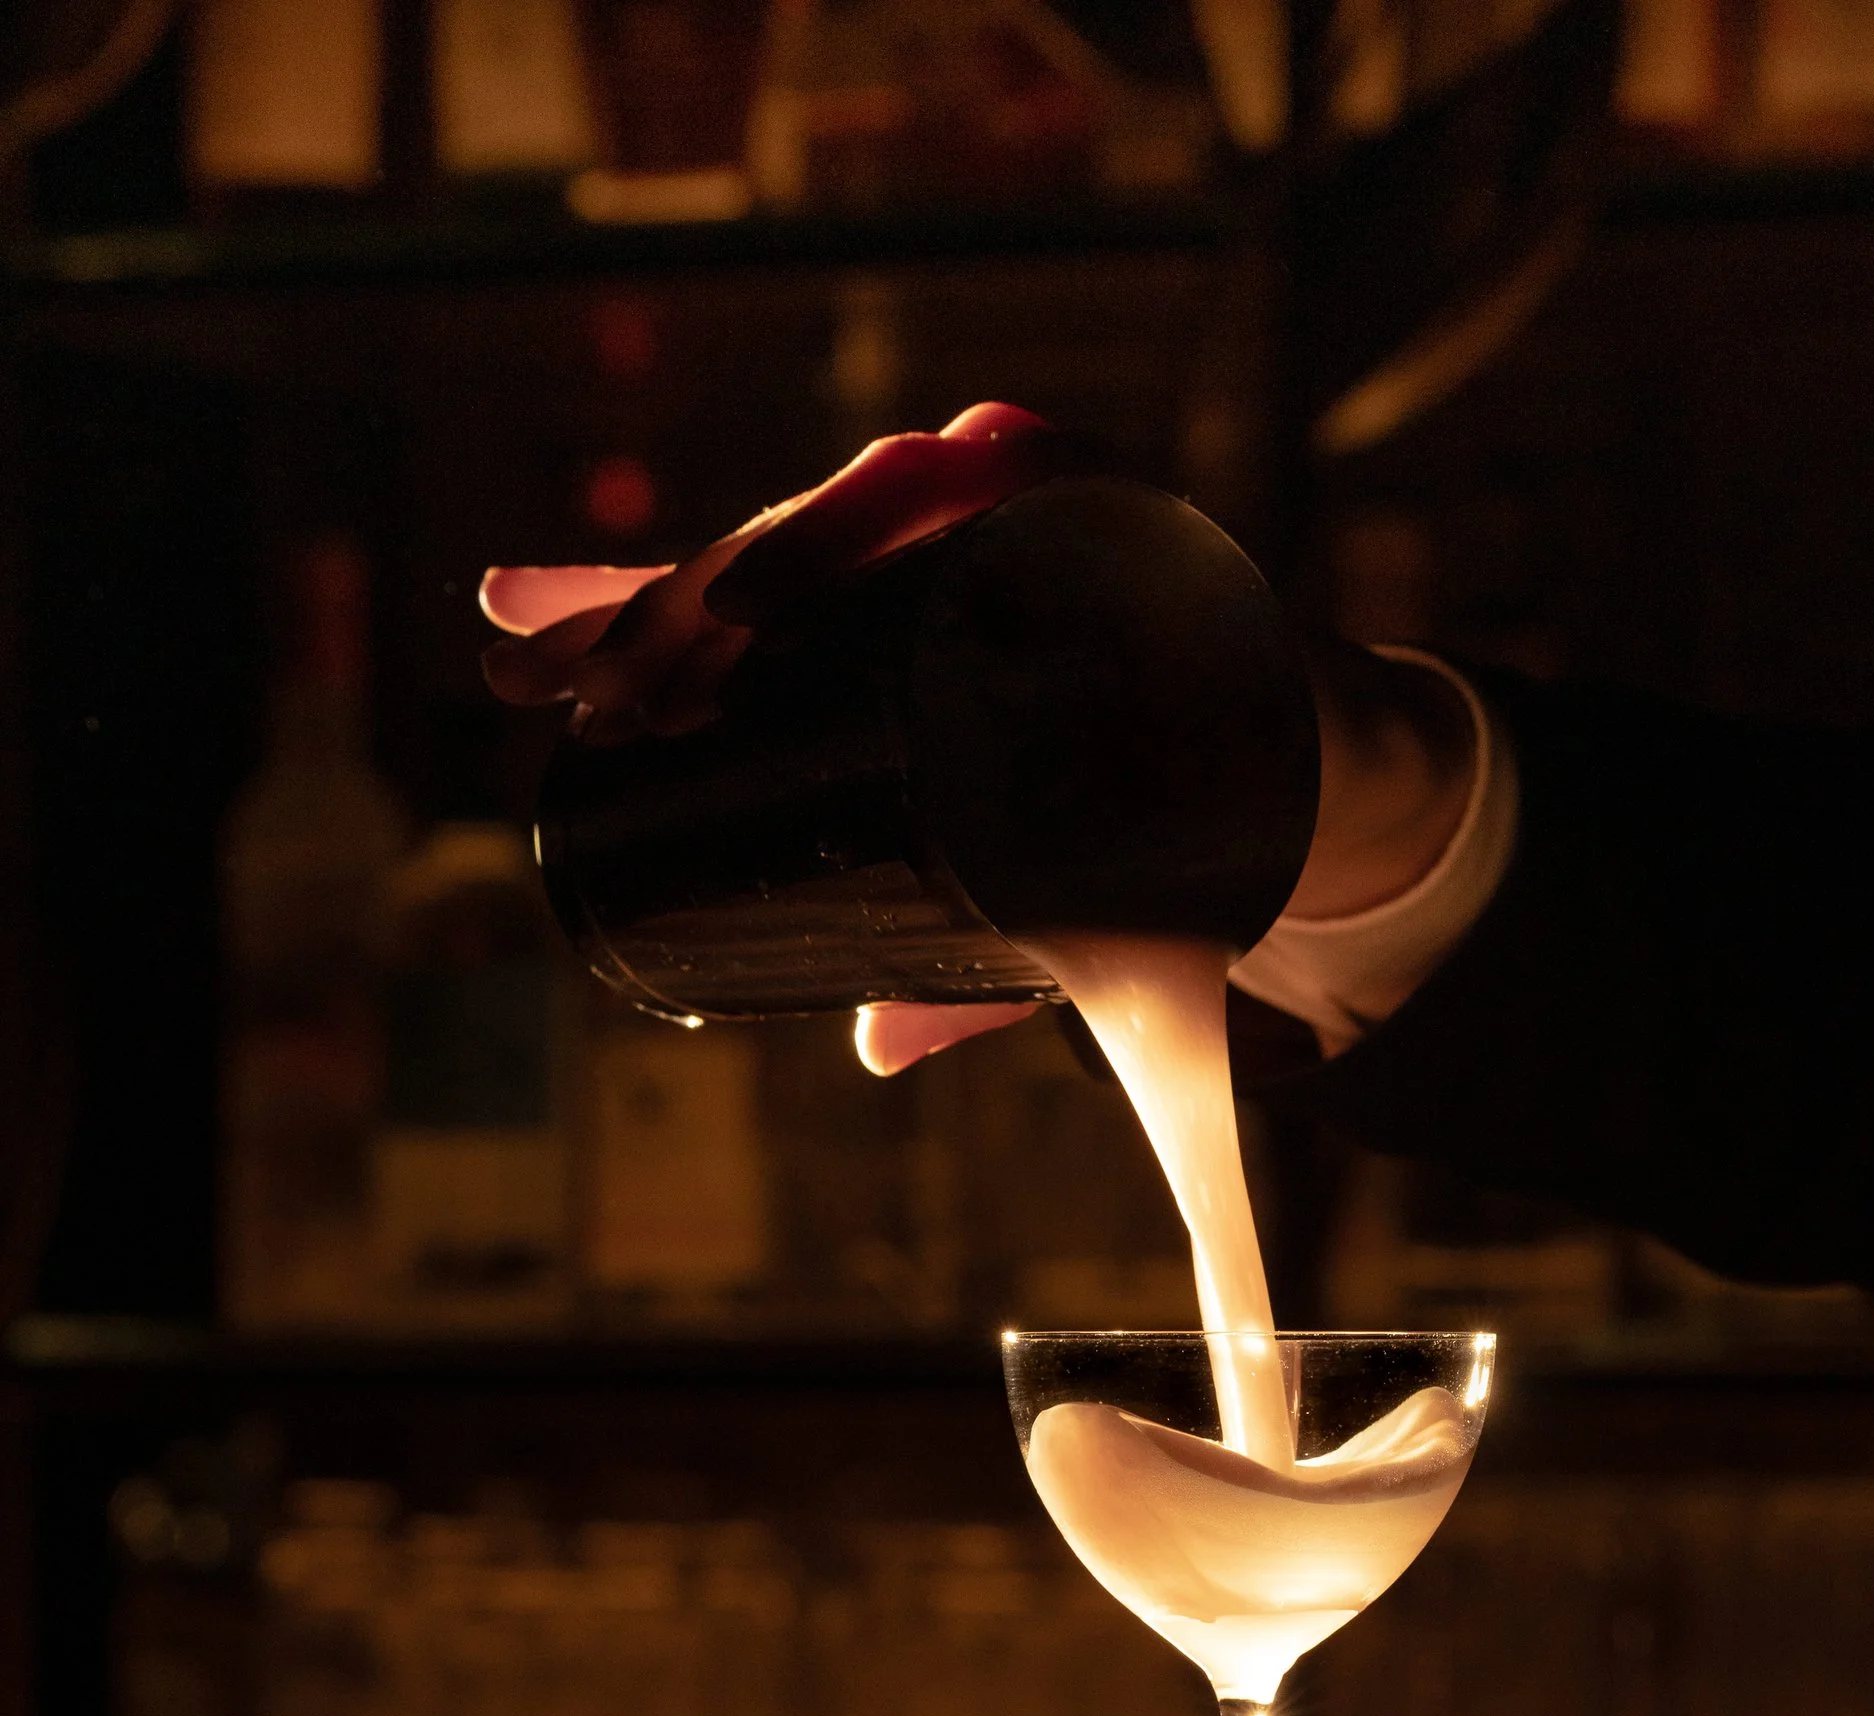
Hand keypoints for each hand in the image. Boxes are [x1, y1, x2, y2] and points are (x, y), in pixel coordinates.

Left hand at [482, 412, 1476, 1077]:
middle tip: (582, 678)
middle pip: (774, 550)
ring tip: (698, 636)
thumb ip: (961, 975)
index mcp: (902, 624)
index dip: (618, 614)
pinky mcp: (1116, 498)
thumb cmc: (1164, 836)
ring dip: (778, 554)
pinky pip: (1023, 470)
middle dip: (664, 605)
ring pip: (868, 505)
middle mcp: (948, 548)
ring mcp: (1026, 512)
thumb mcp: (1041, 915)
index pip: (737, 604)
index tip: (510, 648)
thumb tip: (873, 1046)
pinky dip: (958, 481)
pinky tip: (905, 491)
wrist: (1323, 782)